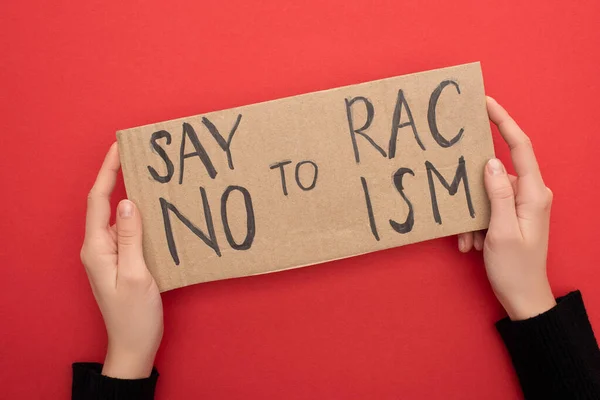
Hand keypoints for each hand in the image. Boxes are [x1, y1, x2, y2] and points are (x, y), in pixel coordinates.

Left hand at [80, 142, 162, 377]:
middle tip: (135, 154)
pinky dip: (139, 215)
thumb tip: (126, 202)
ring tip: (148, 175)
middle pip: (104, 203)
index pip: (98, 200)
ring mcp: (110, 254)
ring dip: (129, 194)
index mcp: (97, 248)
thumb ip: (131, 238)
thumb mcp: (137, 274)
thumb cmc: (135, 314)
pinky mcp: (122, 260)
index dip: (107, 171)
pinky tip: (155, 209)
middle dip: (116, 176)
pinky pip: (128, 230)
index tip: (118, 147)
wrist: (134, 344)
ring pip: (118, 216)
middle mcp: (99, 247)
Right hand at [458, 97, 555, 320]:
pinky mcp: (512, 215)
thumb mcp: (501, 231)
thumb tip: (489, 161)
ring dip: (472, 216)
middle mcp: (530, 194)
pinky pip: (488, 208)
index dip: (503, 121)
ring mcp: (521, 205)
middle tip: (462, 215)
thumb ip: (497, 194)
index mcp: (533, 194)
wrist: (523, 297)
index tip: (486, 102)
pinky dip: (475, 224)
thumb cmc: (515, 268)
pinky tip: (470, 244)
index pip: (520, 147)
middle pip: (495, 174)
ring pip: (487, 194)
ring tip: (468, 240)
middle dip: (473, 192)